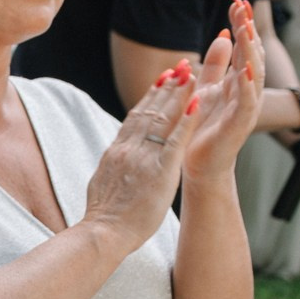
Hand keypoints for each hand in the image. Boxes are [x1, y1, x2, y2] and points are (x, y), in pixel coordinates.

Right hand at [80, 65, 197, 255]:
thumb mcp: (101, 184)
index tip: (162, 80)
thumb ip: (110, 168)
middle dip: (166, 86)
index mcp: (116, 152)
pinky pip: (176, 139)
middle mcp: (129, 148)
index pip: (135, 117)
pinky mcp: (160, 170)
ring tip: (190, 73)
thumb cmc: (103, 219)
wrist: (103, 232)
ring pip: (163, 118)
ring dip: (178, 93)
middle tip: (180, 66)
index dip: (150, 96)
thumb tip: (110, 162)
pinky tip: (199, 102)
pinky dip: (188, 119)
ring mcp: (144, 157)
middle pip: (150, 110)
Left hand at [183, 0, 263, 178]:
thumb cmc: (204, 129)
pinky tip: (246, 69)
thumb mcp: (207, 89)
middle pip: (251, 55)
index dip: (241, 24)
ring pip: (253, 74)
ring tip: (245, 29)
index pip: (243, 47)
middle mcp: (247, 92)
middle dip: (247, 30)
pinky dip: (248, 86)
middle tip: (242, 6)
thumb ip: (217, 65)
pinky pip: (247, 102)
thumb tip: (224, 34)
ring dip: (250, 51)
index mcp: (238, 82)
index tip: (236, 1)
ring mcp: (246, 108)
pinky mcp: (240, 125)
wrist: (200, 165)